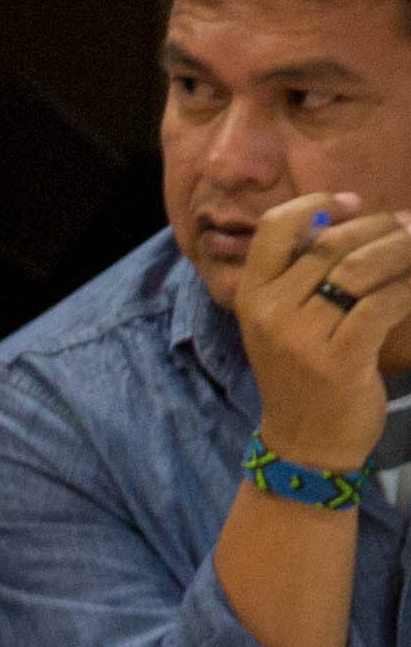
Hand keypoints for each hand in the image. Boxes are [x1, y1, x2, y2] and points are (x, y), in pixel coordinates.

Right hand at [240, 196, 410, 466]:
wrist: (305, 442)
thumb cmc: (302, 373)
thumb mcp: (284, 321)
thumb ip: (303, 273)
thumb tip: (350, 214)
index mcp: (251, 297)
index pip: (276, 228)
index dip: (317, 204)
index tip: (351, 204)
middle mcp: (269, 313)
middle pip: (331, 244)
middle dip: (378, 227)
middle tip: (405, 228)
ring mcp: (301, 338)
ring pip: (359, 270)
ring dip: (400, 250)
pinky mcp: (338, 359)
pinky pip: (383, 303)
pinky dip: (409, 288)